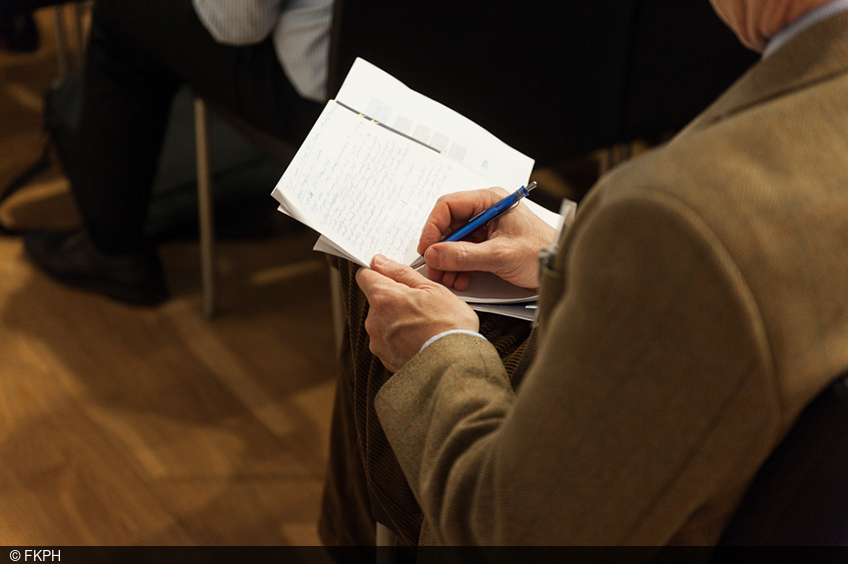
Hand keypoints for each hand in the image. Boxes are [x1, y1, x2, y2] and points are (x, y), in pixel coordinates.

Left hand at [356, 254, 478, 371]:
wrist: (453, 364)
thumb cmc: (448, 325)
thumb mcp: (431, 288)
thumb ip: (401, 272)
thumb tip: (380, 261)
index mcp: (384, 297)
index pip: (365, 276)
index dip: (379, 272)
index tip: (390, 275)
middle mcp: (374, 319)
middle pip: (377, 300)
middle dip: (394, 300)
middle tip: (421, 305)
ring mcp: (377, 341)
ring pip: (382, 321)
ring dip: (397, 320)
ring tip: (423, 326)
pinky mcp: (384, 358)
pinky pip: (388, 341)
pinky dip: (400, 339)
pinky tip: (419, 340)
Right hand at [418, 187, 556, 290]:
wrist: (558, 267)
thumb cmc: (540, 252)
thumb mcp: (500, 255)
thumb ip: (464, 255)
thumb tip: (434, 254)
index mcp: (490, 200)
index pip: (448, 206)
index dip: (433, 227)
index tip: (426, 248)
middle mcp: (485, 211)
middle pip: (448, 225)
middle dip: (439, 249)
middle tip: (434, 268)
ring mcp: (486, 228)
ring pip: (454, 241)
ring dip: (448, 261)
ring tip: (448, 278)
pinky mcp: (487, 244)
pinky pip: (464, 252)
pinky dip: (458, 266)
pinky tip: (460, 279)